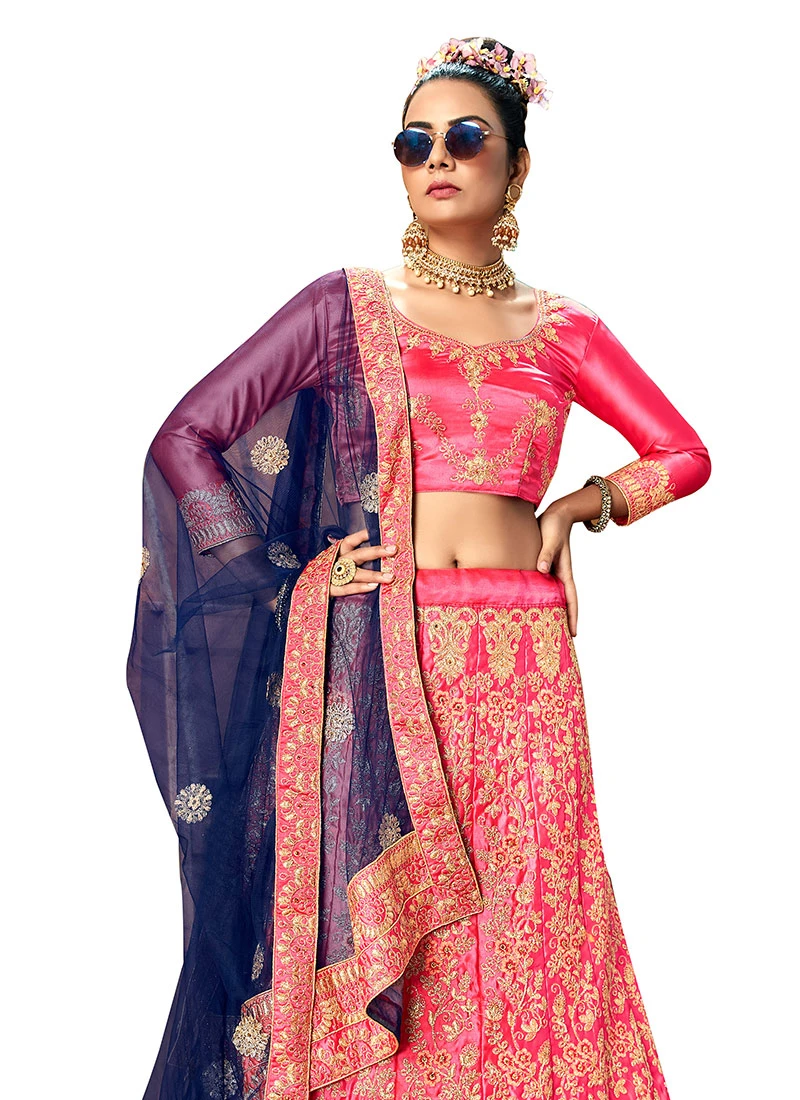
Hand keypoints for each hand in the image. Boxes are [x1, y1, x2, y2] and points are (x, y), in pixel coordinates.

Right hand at [327, 528, 396, 597]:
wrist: (300, 590)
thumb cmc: (325, 575)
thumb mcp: (334, 563)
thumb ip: (352, 559)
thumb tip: (377, 553)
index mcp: (336, 553)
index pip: (350, 541)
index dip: (362, 535)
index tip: (378, 530)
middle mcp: (335, 562)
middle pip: (357, 555)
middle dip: (376, 551)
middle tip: (393, 549)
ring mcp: (332, 576)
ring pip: (355, 573)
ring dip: (373, 574)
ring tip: (390, 576)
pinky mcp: (329, 590)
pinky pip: (346, 588)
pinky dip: (359, 587)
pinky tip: (373, 587)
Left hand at [535, 506, 577, 636]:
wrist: (556, 513)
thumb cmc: (554, 525)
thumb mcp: (551, 539)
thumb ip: (546, 554)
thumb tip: (542, 570)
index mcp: (565, 571)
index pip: (571, 599)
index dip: (572, 616)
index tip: (574, 634)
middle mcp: (559, 574)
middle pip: (562, 602)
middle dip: (562, 620)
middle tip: (558, 639)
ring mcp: (551, 571)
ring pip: (551, 596)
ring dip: (550, 610)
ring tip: (543, 628)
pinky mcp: (543, 566)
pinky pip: (541, 586)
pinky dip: (539, 596)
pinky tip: (531, 604)